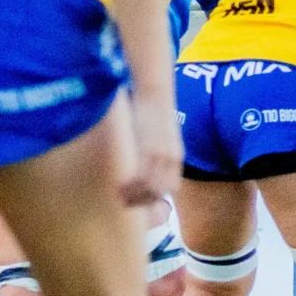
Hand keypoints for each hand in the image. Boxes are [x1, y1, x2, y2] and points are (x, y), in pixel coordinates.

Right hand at [119, 92, 182, 208]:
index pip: (171, 188)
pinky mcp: (150, 148)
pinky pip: (142, 175)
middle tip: (126, 203)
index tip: (141, 202)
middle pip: (161, 191)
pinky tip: (119, 187)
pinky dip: (131, 186)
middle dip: (144, 201)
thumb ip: (156, 151)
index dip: (156, 198)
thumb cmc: (152, 112)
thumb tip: (145, 162)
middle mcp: (172, 158)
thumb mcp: (160, 135)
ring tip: (120, 196)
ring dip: (135, 196)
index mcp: (176, 156)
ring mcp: (162, 155)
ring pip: (151, 187)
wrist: (155, 93)